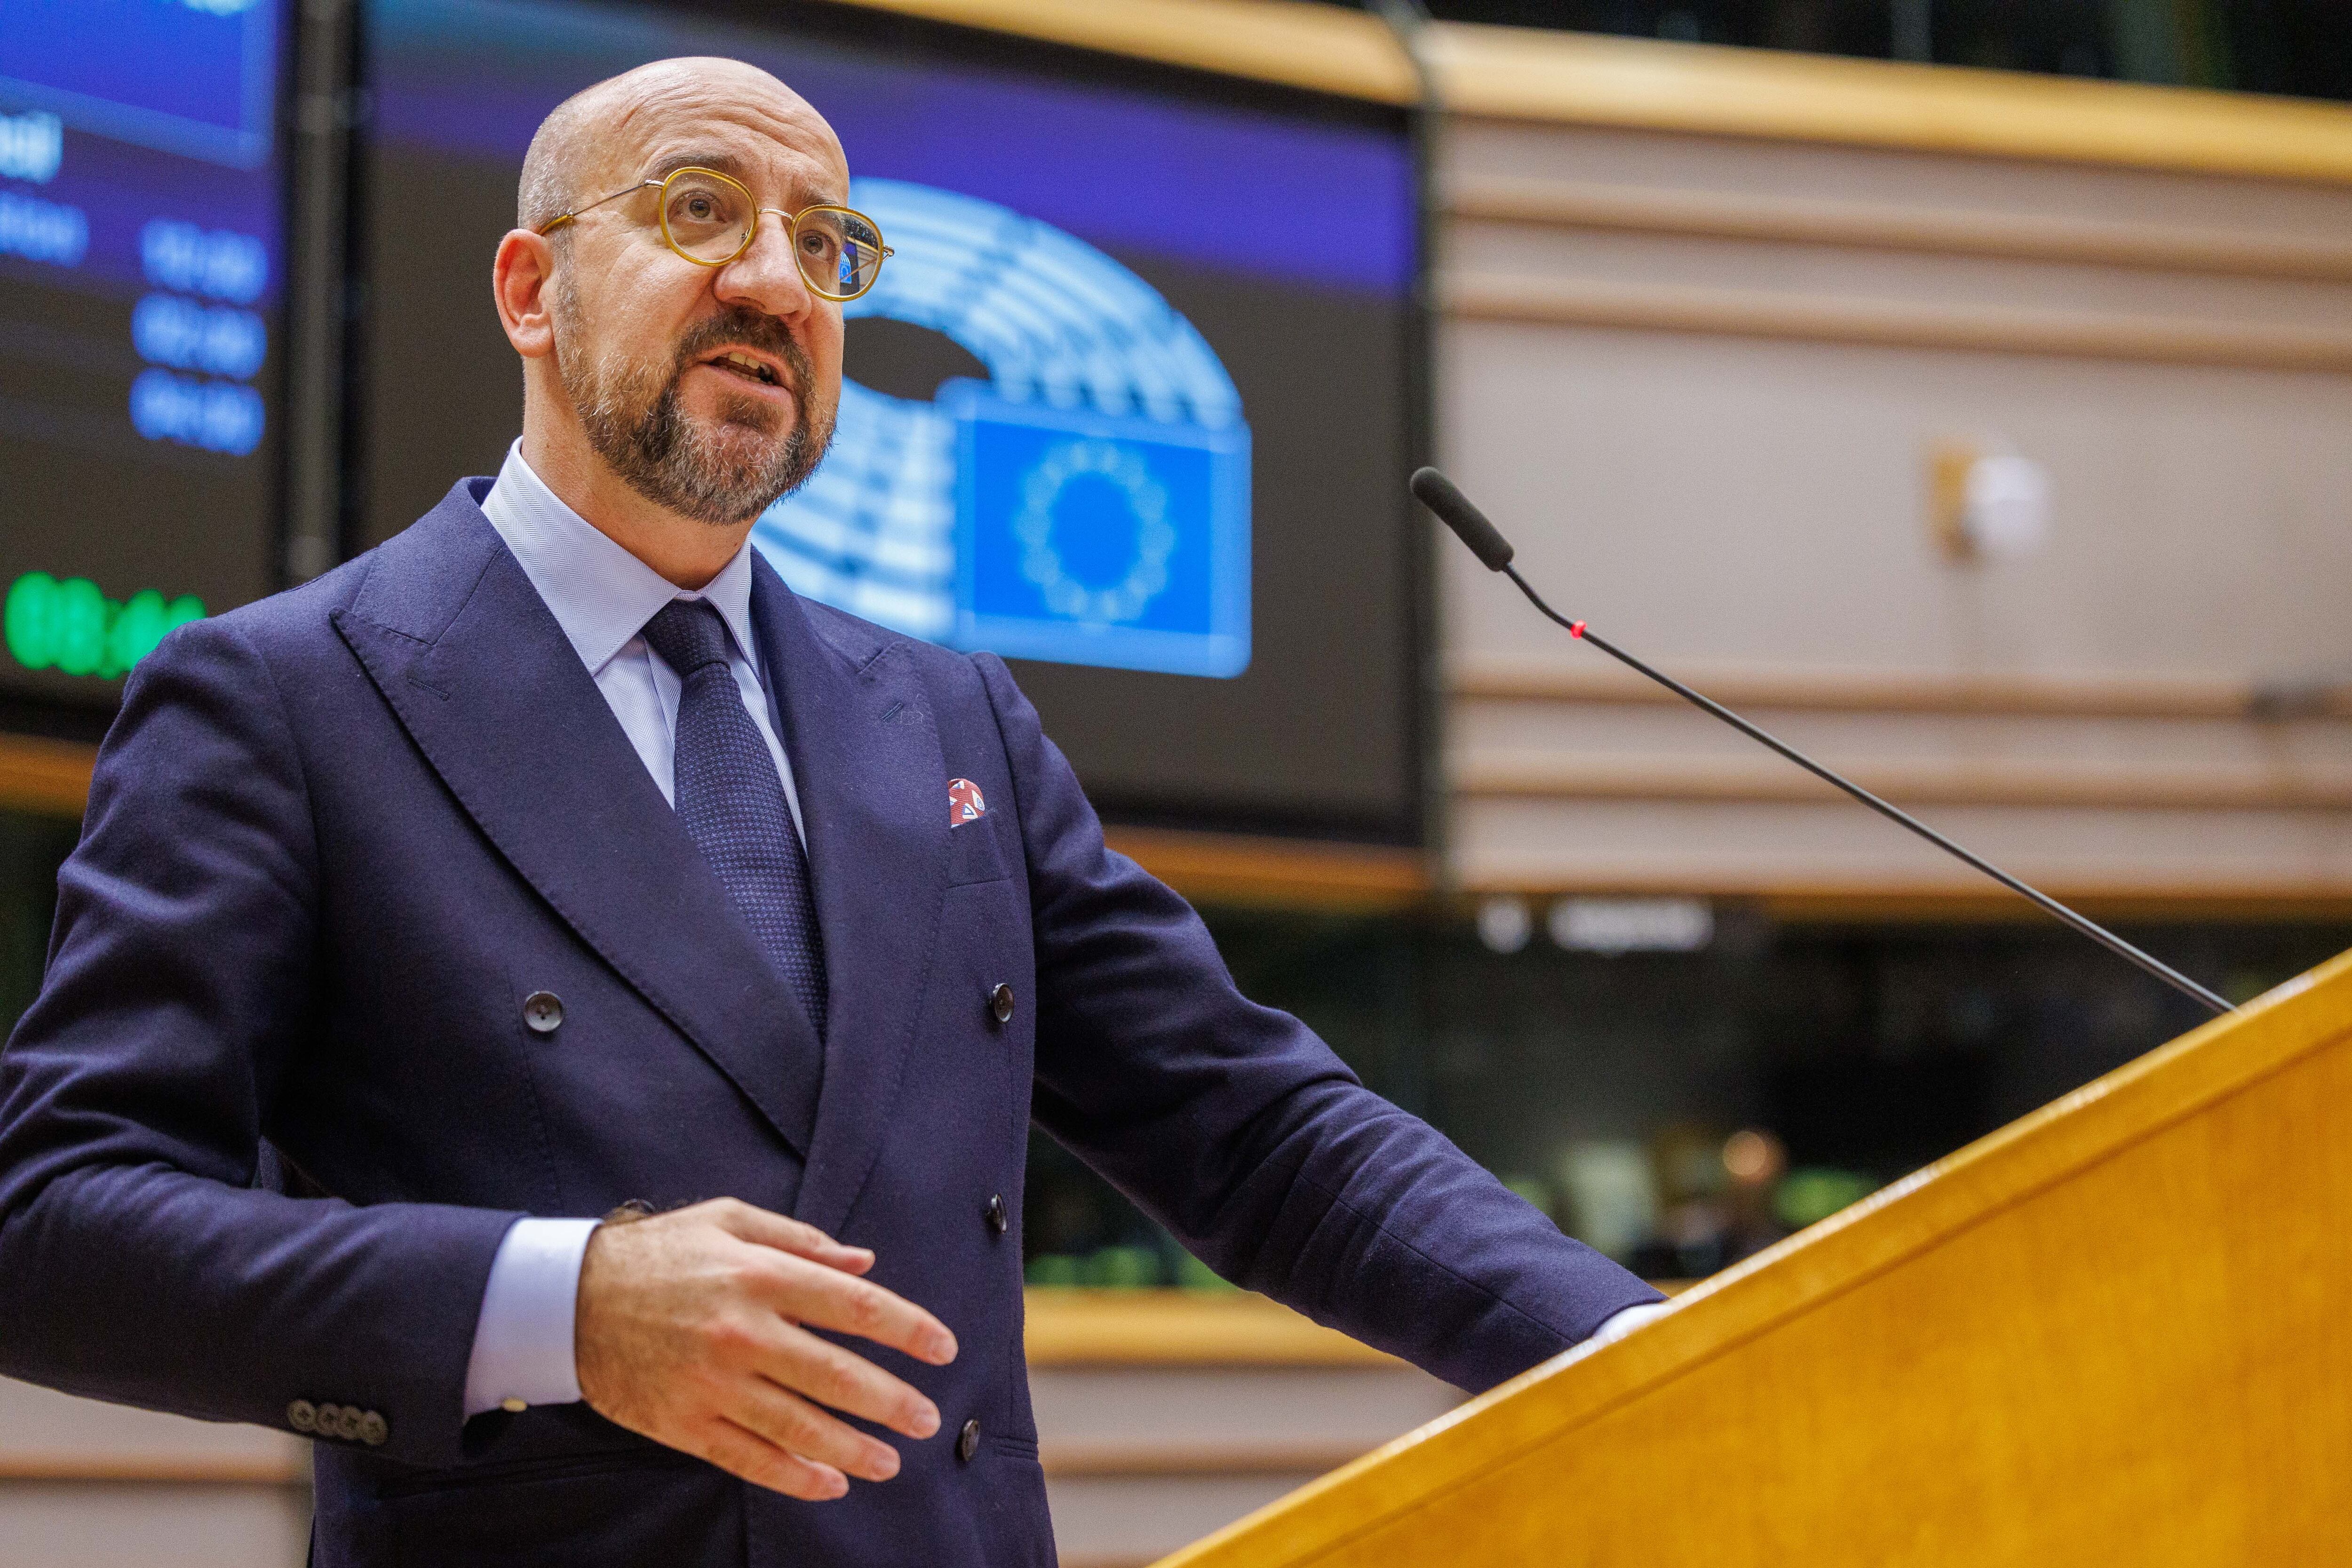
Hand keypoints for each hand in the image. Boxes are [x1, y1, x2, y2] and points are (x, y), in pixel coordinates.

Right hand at [574, 1198, 957, 1499]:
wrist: (566, 1300)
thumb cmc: (660, 1253)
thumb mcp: (728, 1220)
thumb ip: (801, 1241)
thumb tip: (865, 1263)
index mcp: (758, 1275)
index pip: (852, 1305)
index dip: (906, 1328)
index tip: (943, 1347)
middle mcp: (739, 1332)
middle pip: (835, 1375)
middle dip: (891, 1400)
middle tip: (927, 1418)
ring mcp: (710, 1384)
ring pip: (798, 1426)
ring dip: (853, 1448)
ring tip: (891, 1461)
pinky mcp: (683, 1423)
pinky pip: (749, 1458)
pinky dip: (795, 1476)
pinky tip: (831, 1483)